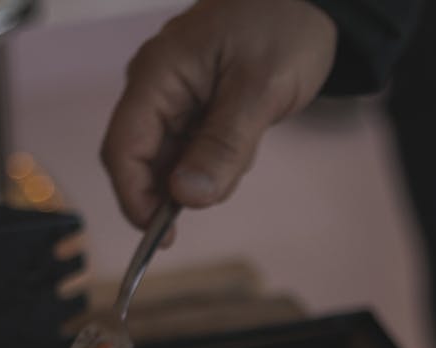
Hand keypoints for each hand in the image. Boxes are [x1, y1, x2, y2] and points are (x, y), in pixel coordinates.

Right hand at [101, 0, 337, 229]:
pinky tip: (246, 138)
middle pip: (143, 162)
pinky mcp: (196, 110)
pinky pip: (195, 153)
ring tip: (248, 139)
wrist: (313, 1)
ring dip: (208, 172)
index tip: (162, 237)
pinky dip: (220, 161)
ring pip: (173, 164)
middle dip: (180, 187)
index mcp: (157, 74)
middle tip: (226, 179)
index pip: (122, 149)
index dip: (135, 198)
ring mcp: (175, 99)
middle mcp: (156, 87)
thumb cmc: (284, 26)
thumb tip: (186, 197)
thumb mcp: (258, 90)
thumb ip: (222, 147)